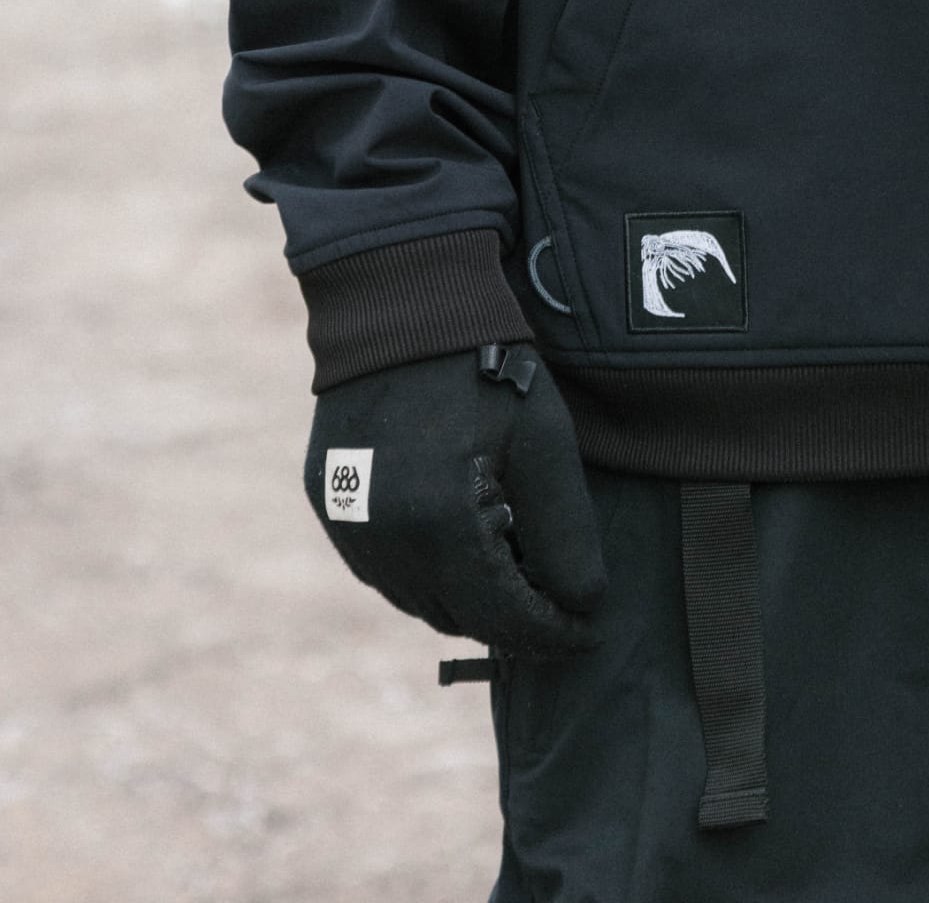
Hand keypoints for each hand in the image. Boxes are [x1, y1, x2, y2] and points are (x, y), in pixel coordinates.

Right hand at [305, 342, 606, 657]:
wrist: (401, 307)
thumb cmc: (485, 368)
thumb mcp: (542, 443)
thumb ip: (564, 532)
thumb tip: (585, 606)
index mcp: (441, 526)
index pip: (503, 617)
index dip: (552, 633)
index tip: (588, 632)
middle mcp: (384, 541)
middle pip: (459, 617)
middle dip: (512, 619)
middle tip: (557, 602)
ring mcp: (348, 527)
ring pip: (417, 600)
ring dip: (467, 598)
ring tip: (513, 568)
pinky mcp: (329, 507)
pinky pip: (382, 568)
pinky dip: (425, 572)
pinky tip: (460, 542)